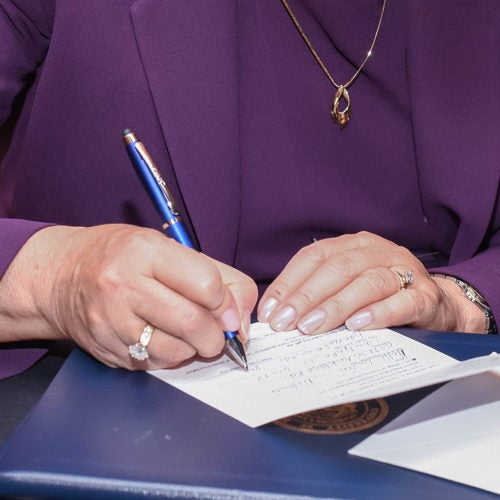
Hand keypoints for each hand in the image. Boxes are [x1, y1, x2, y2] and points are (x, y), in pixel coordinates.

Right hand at [0, 224, 256, 368]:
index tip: (228, 310)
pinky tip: (165, 340)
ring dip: (194, 349)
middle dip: (217, 336)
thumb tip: (243, 315)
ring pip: (176, 351)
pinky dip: (170, 358)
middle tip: (217, 333)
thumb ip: (215, 275)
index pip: (205, 284)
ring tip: (189, 335)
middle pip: (193, 323)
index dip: (226, 303)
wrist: (62, 276)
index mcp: (145, 252)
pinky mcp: (106, 349)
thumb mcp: (167, 247)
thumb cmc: (121, 256)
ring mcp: (111, 321)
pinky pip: (154, 364)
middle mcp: (124, 286)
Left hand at [257, 231, 484, 334]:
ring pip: (367, 282)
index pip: (313, 257)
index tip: (270, 310)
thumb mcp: (347, 285)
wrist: (437, 305)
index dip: (288, 282)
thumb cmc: (382, 296)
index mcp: (353, 245)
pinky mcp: (425, 296)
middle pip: (337, 268)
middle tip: (285, 323)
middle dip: (306, 297)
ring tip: (312, 327)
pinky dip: (378, 313)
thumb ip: (318, 293)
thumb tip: (277, 313)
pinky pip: (402, 301)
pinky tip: (357, 326)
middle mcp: (377, 251)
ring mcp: (404, 271)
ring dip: (335, 306)